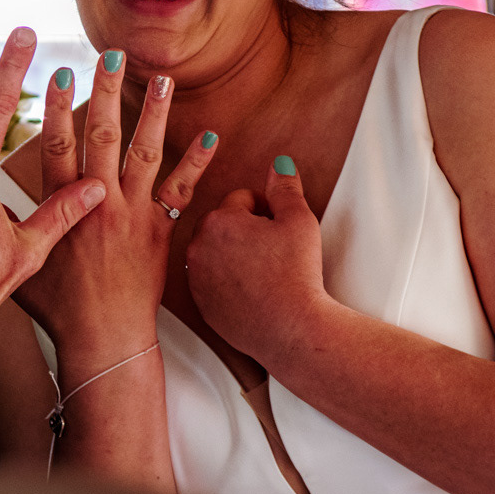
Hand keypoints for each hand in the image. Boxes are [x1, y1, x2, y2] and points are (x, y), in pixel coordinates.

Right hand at [13, 51, 218, 366]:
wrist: (104, 339)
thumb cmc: (58, 307)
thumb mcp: (19, 261)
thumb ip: (4, 222)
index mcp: (62, 207)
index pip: (58, 145)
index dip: (57, 106)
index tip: (59, 69)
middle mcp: (100, 202)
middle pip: (103, 136)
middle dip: (106, 92)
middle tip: (111, 54)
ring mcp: (134, 213)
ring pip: (145, 152)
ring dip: (153, 112)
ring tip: (160, 77)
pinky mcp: (160, 228)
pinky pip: (182, 189)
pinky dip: (197, 161)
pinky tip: (210, 133)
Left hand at [185, 157, 329, 363]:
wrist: (290, 329)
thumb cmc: (296, 273)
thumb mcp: (299, 220)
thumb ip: (285, 187)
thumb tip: (278, 164)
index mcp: (219, 219)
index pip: (241, 199)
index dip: (267, 210)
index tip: (280, 228)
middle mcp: (197, 245)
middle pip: (224, 223)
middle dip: (246, 229)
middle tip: (273, 249)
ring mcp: (195, 277)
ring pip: (216, 251)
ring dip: (234, 253)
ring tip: (263, 270)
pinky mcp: (199, 303)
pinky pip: (212, 280)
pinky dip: (227, 280)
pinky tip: (251, 289)